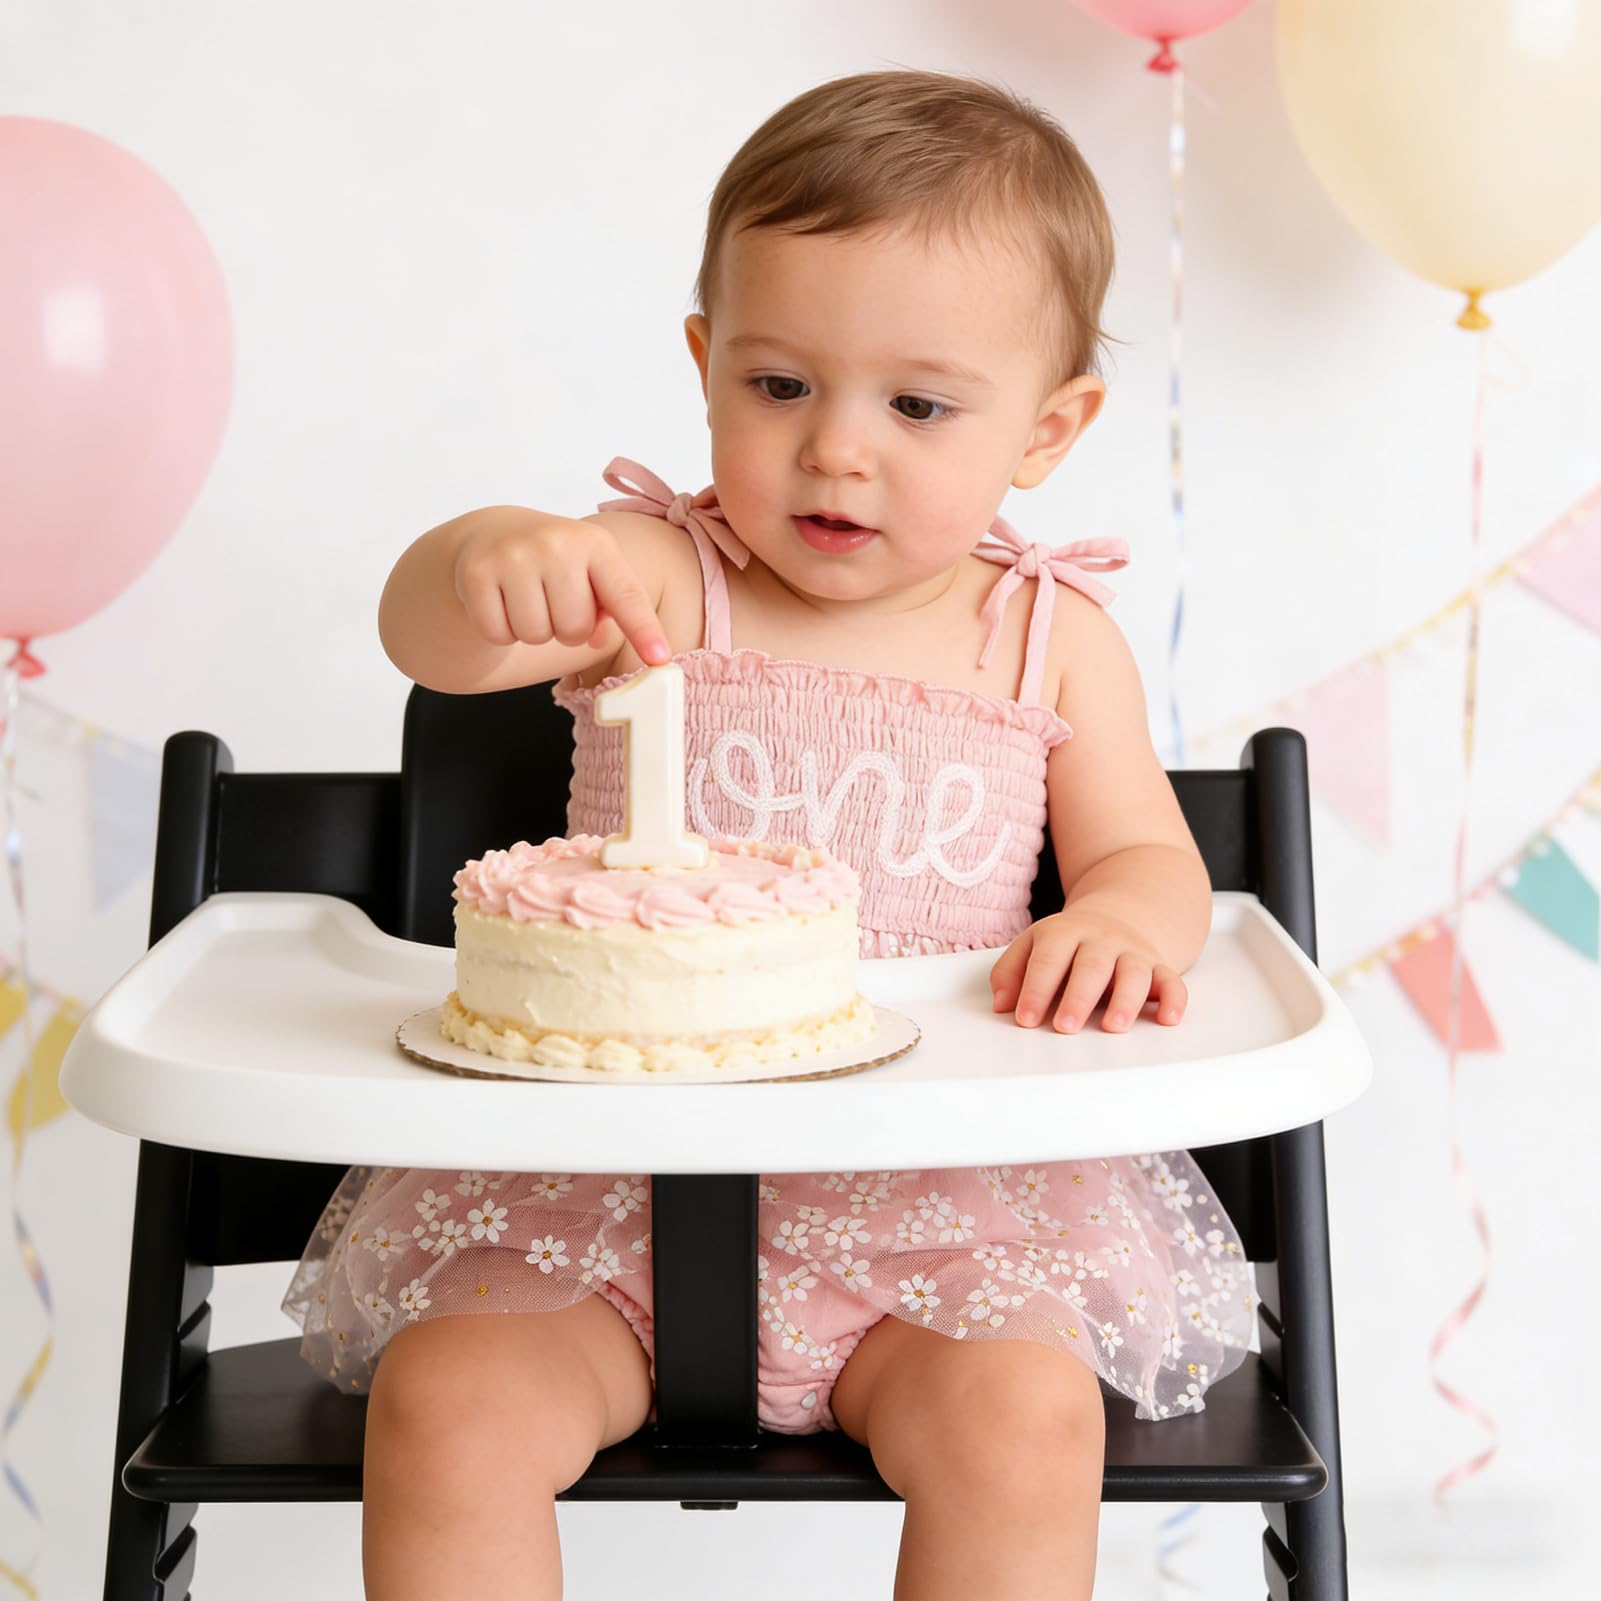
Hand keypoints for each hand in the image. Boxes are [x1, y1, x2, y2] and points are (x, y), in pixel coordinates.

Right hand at [452, 513, 669, 664]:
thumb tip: (599, 639)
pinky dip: (500, 631)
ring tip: (526, 600)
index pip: (625, 595)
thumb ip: (609, 606)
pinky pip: (498, 634)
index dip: (644, 630)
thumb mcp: (591, 572)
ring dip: (532, 631)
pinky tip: (501, 602)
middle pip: (574, 629)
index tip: (661, 658)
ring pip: (535, 635)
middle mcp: (557, 543)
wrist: (493, 534)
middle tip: (552, 603)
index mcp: (596, 545)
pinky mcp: (476, 572)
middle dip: (565, 630)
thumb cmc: (555, 564)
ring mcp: (513, 555)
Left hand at [989, 910, 1187, 1033]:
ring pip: (1133, 973)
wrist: (1118, 914)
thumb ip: (1011, 973)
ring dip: (1125, 1000)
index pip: (1048, 959)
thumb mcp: (1033, 945)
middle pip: (1091, 966)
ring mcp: (1132, 952)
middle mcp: (1101, 940)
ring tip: (1113, 1027)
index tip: (1025, 1019)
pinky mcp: (1159, 966)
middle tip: (1065, 1027)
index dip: (1035, 989)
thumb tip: (1001, 1005)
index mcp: (1064, 932)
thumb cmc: (1067, 942)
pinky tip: (1167, 1019)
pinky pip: (1172, 981)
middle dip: (1078, 998)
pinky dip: (1174, 1000)